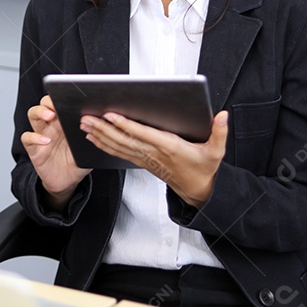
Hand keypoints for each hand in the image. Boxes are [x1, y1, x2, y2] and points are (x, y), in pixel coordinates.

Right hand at [21, 95, 91, 210]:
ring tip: (50, 116)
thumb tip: (105, 124)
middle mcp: (51, 126)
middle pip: (43, 104)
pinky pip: (27, 138)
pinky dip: (34, 137)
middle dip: (48, 102)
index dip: (60, 98)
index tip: (68, 98)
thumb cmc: (78, 162)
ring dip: (39, 112)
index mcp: (64, 122)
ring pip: (33, 115)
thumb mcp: (90, 148)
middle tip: (57, 106)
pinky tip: (45, 141)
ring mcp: (41, 135)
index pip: (58, 103)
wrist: (68, 181)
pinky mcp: (34, 149)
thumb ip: (94, 136)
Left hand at [81, 110, 228, 207]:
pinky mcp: (143, 162)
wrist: (198, 191)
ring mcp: (146, 159)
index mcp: (169, 148)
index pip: (143, 135)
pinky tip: (94, 138)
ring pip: (119, 147)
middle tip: (87, 119)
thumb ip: (219, 133)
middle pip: (124, 140)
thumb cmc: (205, 169)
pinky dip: (105, 145)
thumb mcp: (217, 152)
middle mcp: (154, 153)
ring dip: (100, 136)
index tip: (111, 115)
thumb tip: (223, 115)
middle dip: (104, 129)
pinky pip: (120, 153)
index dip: (126, 125)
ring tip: (84, 125)